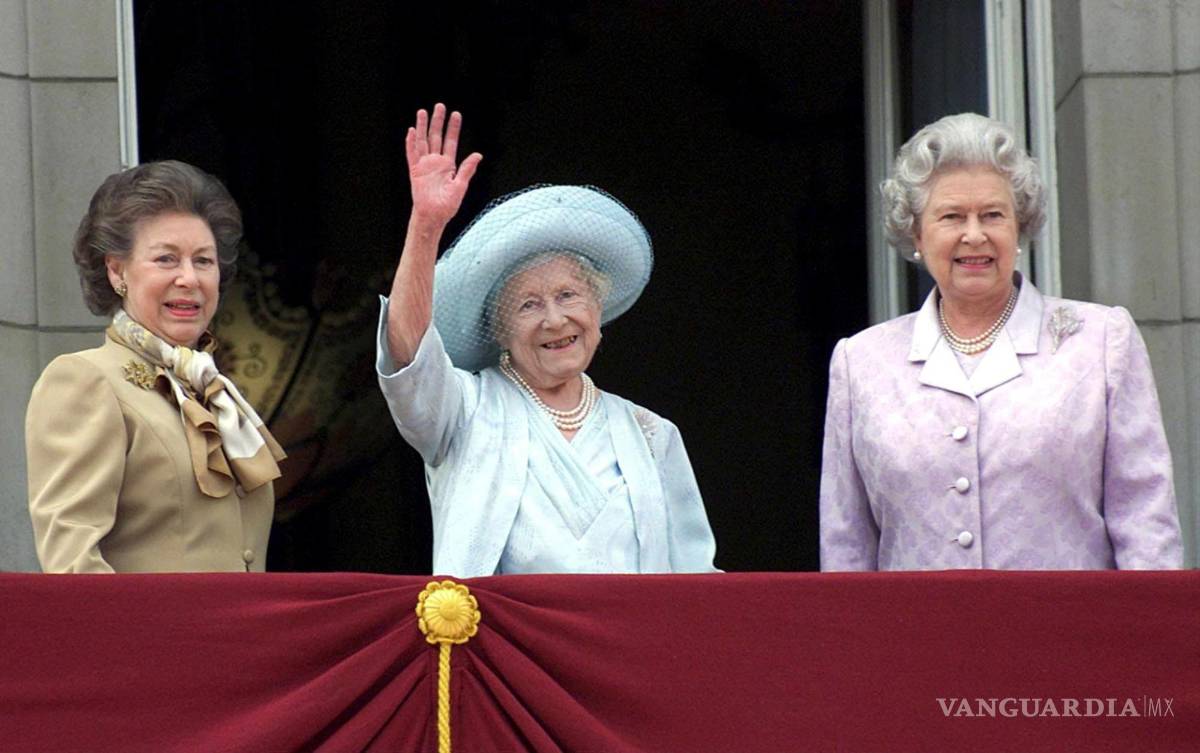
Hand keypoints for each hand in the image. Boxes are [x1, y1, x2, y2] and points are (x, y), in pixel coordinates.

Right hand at [407, 103, 482, 226]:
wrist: (434, 216)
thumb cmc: (447, 205)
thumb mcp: (461, 186)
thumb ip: (467, 169)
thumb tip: (478, 155)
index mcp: (448, 165)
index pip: (451, 142)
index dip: (453, 128)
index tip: (456, 114)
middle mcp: (436, 162)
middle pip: (436, 137)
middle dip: (438, 121)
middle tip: (440, 106)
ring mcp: (424, 165)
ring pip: (423, 141)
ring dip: (422, 127)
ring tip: (422, 112)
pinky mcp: (415, 171)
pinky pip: (411, 154)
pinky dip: (410, 143)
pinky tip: (411, 132)